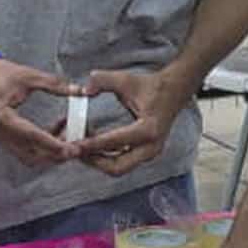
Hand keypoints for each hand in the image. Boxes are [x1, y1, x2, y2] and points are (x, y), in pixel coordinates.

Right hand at [0, 57, 81, 168]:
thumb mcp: (28, 75)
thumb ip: (54, 84)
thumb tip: (78, 91)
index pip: (30, 135)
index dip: (52, 143)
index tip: (70, 148)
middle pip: (29, 153)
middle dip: (55, 154)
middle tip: (76, 148)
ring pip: (27, 155)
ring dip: (49, 152)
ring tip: (68, 138)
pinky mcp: (0, 138)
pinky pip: (23, 149)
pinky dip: (40, 146)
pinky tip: (55, 132)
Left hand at [72, 68, 192, 175]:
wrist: (174, 91)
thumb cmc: (151, 87)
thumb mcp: (126, 80)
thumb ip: (102, 81)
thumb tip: (84, 90)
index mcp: (148, 129)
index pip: (114, 142)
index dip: (91, 144)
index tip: (73, 144)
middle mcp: (151, 146)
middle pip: (117, 167)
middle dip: (93, 161)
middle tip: (74, 150)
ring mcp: (150, 153)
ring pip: (119, 167)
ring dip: (98, 160)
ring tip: (80, 146)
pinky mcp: (146, 153)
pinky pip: (123, 162)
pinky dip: (106, 157)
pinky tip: (93, 145)